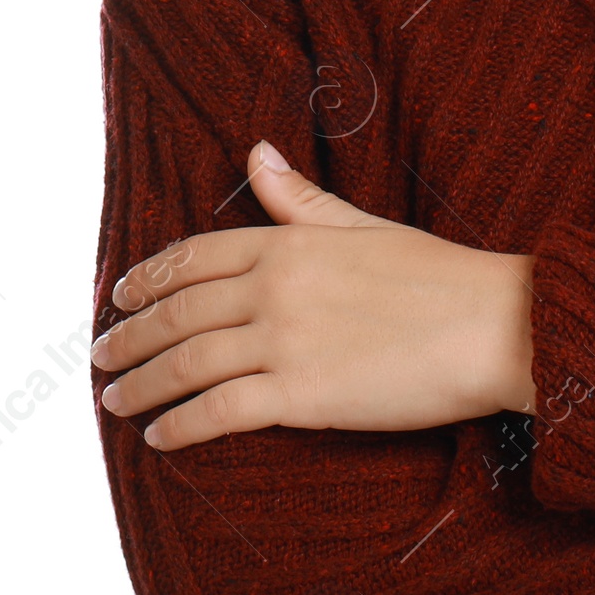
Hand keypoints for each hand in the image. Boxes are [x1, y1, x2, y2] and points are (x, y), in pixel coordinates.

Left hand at [93, 141, 536, 448]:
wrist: (494, 325)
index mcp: (290, 242)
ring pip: (186, 364)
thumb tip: (256, 154)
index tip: (119, 298)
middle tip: (100, 356)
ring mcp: (286, 341)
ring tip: (116, 402)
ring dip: (141, 386)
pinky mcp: (302, 395)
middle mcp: (276, 287)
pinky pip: (220, 412)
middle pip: (178, 313)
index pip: (195, 258)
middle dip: (129, 337)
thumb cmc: (441, 277)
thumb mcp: (365, 226)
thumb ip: (302, 201)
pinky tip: (161, 439)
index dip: (148, 279)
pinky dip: (181, 427)